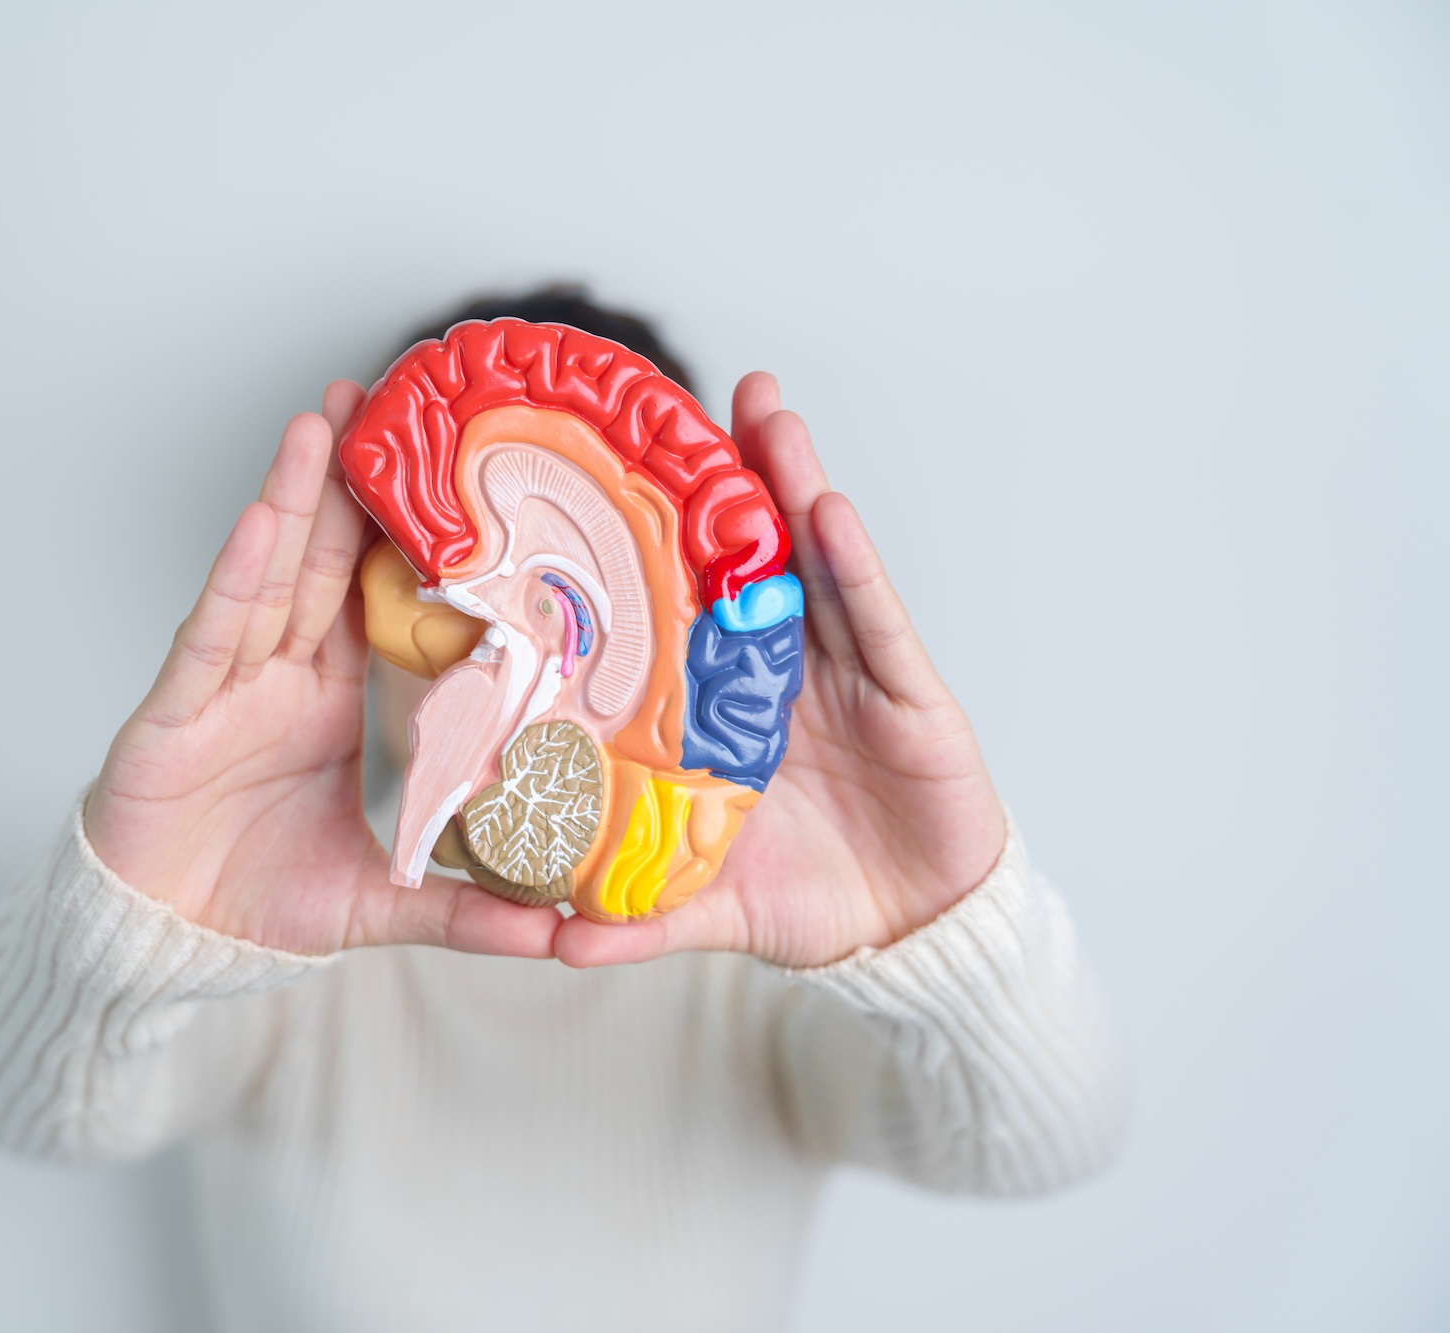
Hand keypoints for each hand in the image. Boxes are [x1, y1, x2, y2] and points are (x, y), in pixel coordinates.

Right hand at [84, 382, 562, 958]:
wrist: (164, 944)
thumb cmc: (257, 904)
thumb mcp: (382, 903)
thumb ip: (467, 910)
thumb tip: (565, 934)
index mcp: (331, 702)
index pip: (379, 603)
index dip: (408, 541)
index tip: (453, 475)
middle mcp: (280, 679)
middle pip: (322, 564)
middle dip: (347, 482)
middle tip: (383, 397)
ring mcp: (226, 689)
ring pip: (268, 577)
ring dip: (293, 498)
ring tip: (323, 420)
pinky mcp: (176, 714)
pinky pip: (210, 637)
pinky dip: (235, 578)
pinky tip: (259, 520)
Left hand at [555, 374, 1008, 968]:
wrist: (912, 931)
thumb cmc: (807, 897)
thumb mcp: (709, 905)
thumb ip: (637, 916)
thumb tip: (550, 945)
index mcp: (717, 702)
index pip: (674, 609)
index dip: (643, 547)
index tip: (594, 476)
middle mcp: (777, 670)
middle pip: (742, 559)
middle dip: (717, 478)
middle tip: (677, 400)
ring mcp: (845, 672)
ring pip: (811, 562)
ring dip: (790, 484)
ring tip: (760, 411)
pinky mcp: (908, 691)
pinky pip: (877, 619)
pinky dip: (856, 566)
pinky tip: (830, 509)